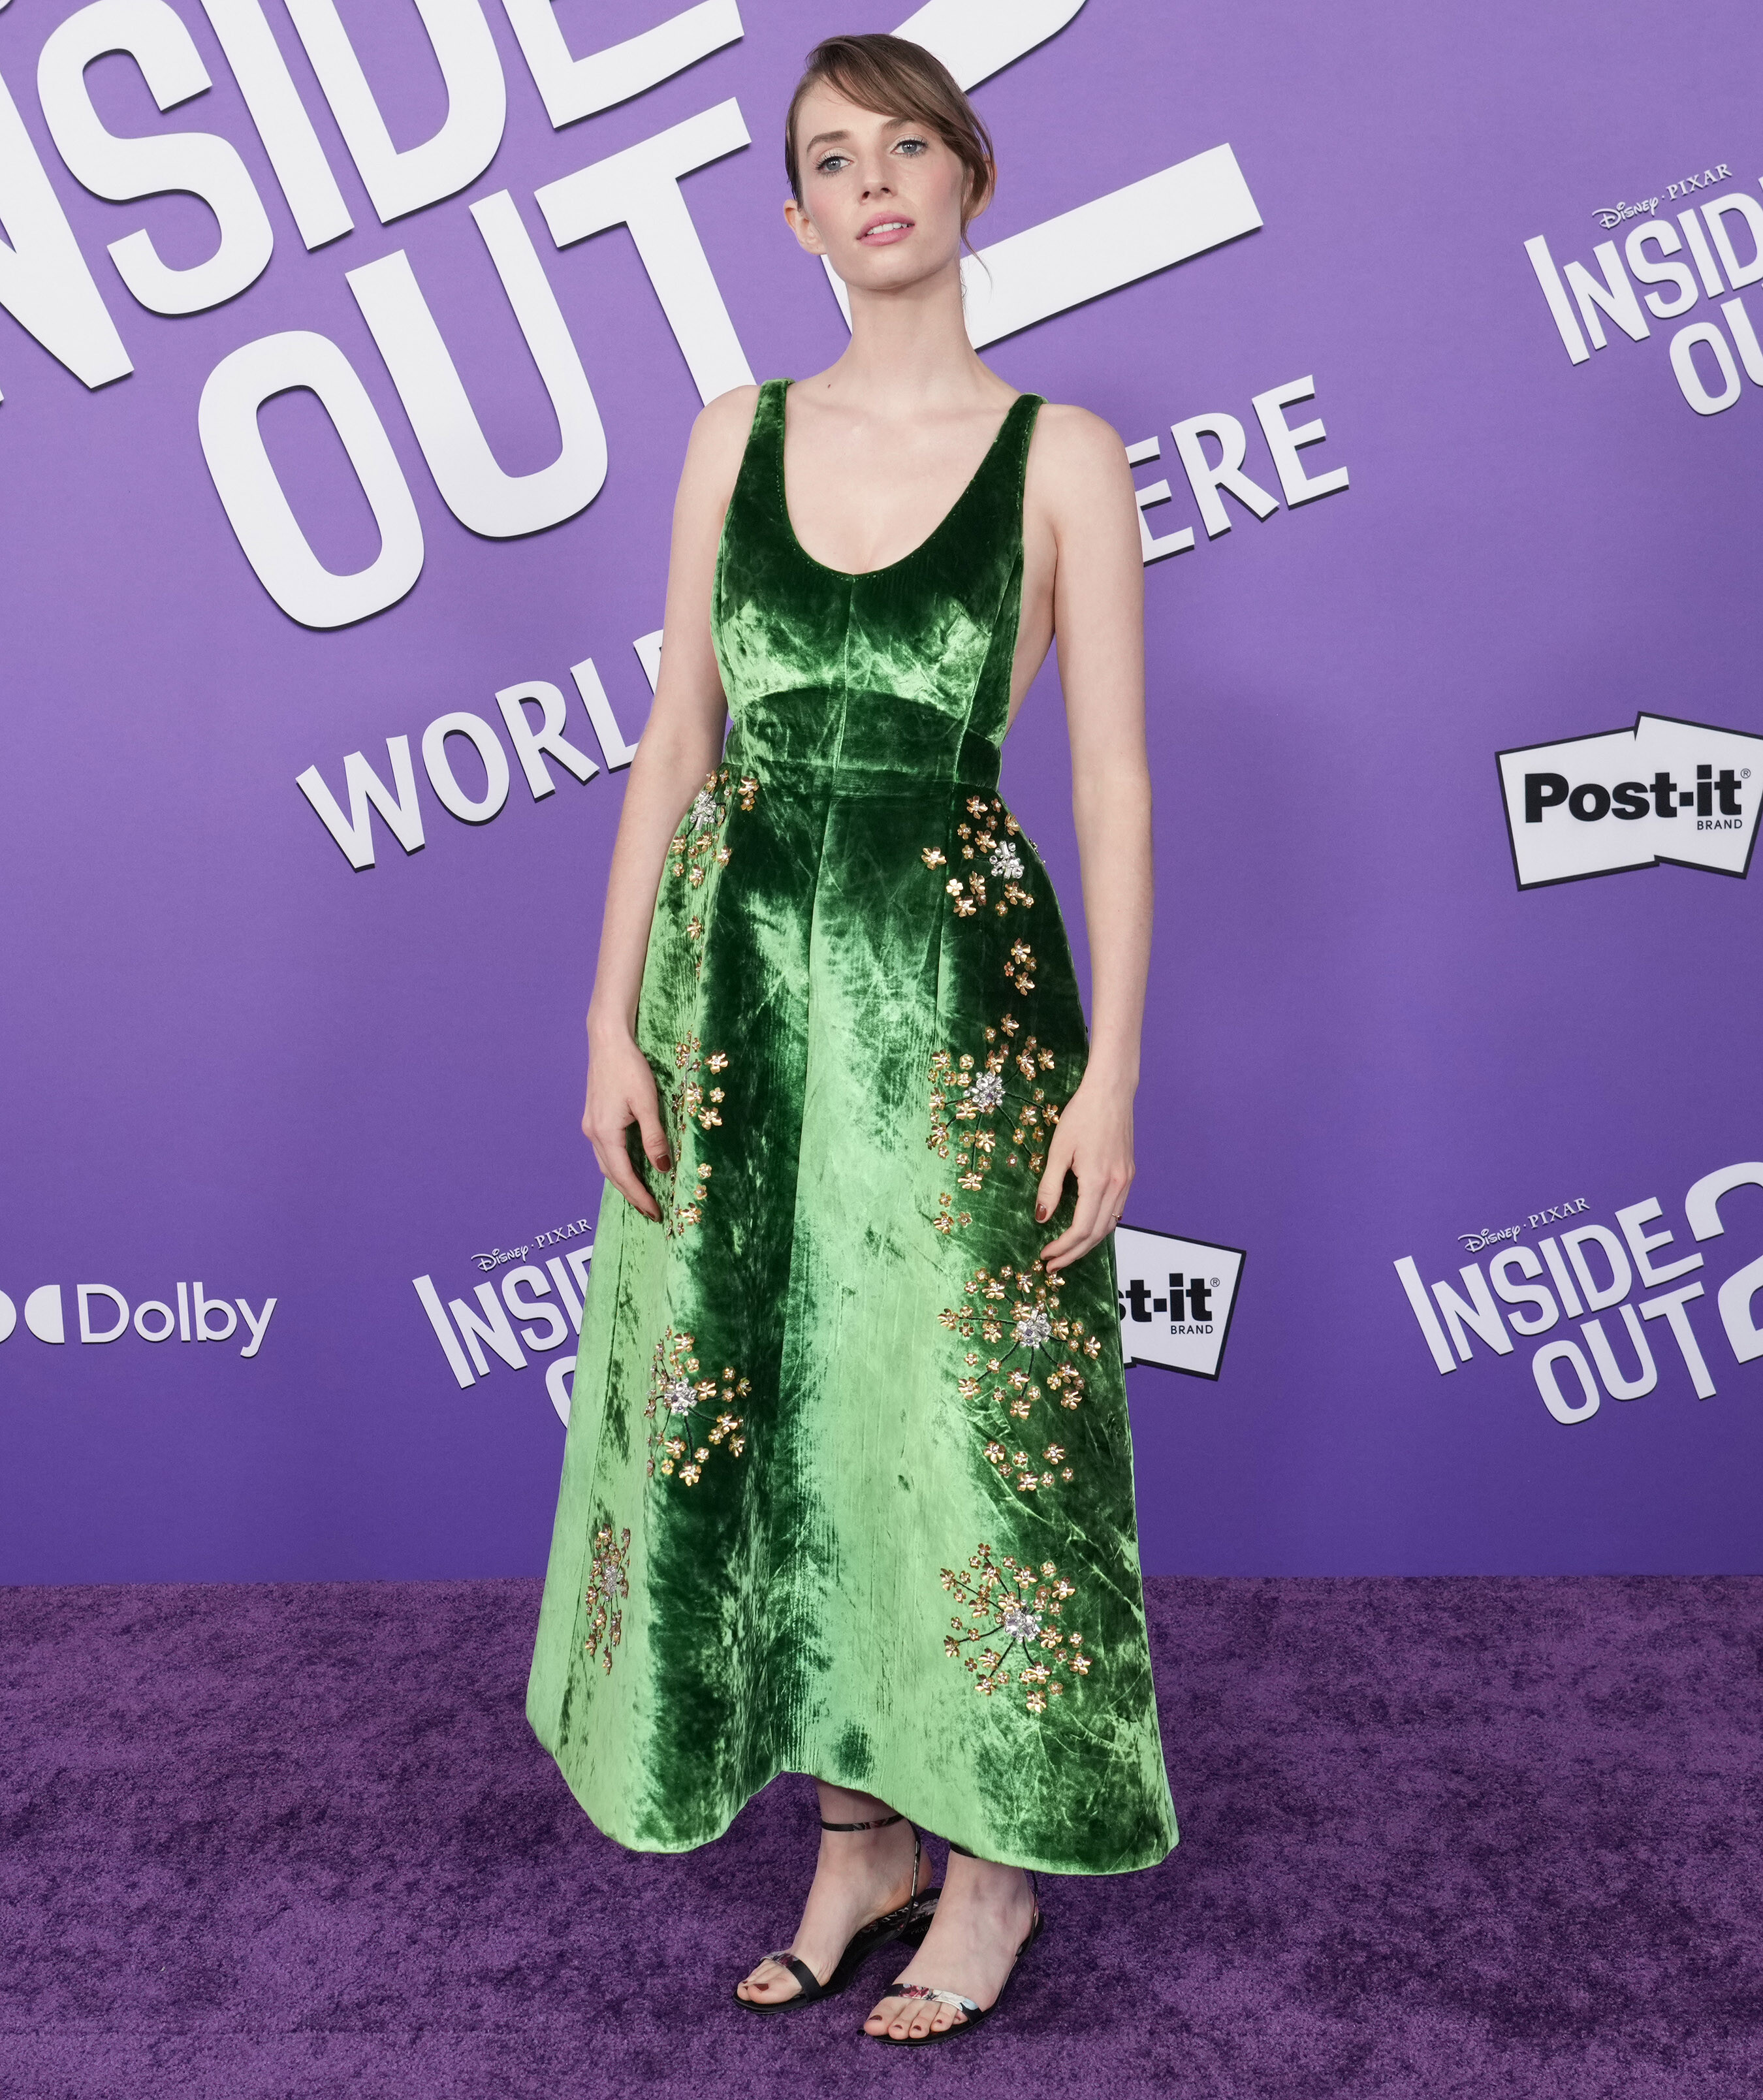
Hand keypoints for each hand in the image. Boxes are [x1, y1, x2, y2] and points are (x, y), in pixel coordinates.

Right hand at [582, 1027, 669, 1222]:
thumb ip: (654, 1138)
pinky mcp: (594, 1117)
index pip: (624, 1176)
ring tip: (643, 1194)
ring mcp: (591, 1125)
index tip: (655, 1212)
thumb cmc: (629, 1068)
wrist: (608, 1041)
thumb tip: (663, 1168)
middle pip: (612, 1174)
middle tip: (651, 1211)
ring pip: (607, 1163)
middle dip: (632, 1194)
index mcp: (605, 1134)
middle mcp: (593, 1134)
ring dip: (624, 1181)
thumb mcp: (647, 1104)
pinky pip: (605, 1151)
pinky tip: (631, 1167)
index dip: (640, 1196)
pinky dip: (618, 1165)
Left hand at [1034, 1072, 1132, 1271]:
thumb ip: (1050, 1187)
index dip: (1063, 1247)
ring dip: (1088, 1242)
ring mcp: (1126, 1181)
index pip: (1081, 1229)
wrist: (1111, 1091)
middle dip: (1074, 1253)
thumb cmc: (1082, 1115)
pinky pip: (1116, 1210)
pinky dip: (1100, 1225)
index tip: (1046, 1255)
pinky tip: (1086, 1226)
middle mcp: (1117, 1186)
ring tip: (1067, 1251)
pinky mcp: (1128, 1174)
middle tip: (1053, 1263)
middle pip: (1097, 1234)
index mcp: (1099, 1182)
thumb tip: (1041, 1216)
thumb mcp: (1058, 1151)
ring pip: (1109, 1225)